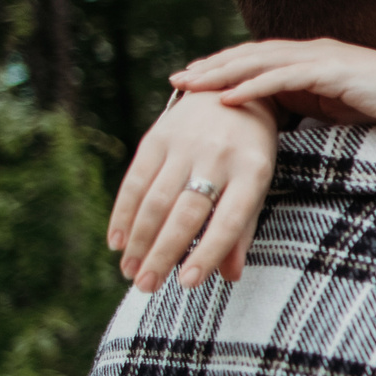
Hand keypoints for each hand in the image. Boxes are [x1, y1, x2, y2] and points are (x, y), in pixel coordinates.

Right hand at [108, 90, 279, 291]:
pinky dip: (123, 214)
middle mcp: (219, 155)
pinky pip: (135, 180)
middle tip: (146, 287)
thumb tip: (229, 276)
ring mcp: (186, 143)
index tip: (187, 284)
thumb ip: (242, 229)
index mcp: (253, 171)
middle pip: (185, 213)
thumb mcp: (258, 184)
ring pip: (156, 200)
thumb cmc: (249, 150)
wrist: (232, 88)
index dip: (207, 253)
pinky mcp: (158, 135)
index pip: (228, 221)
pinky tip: (117, 242)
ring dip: (138, 240)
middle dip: (162, 253)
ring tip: (131, 272)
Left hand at [167, 38, 375, 143]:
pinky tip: (228, 98)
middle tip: (176, 80)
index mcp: (311, 58)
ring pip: (258, 62)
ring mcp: (321, 58)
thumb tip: (278, 118)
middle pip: (249, 55)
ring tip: (190, 86)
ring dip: (221, 73)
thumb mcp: (337, 105)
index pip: (256, 58)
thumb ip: (307, 104)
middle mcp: (311, 51)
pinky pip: (283, 78)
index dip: (222, 67)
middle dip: (211, 66)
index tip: (192, 81)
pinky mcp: (332, 72)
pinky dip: (252, 86)